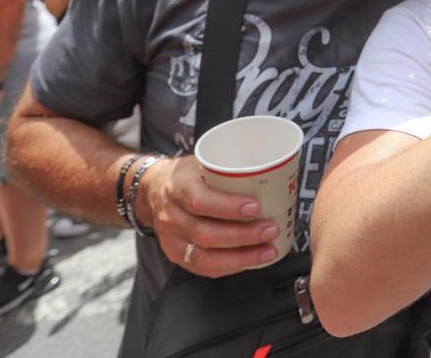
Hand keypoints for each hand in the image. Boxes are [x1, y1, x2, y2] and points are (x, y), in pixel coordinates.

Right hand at [138, 155, 280, 278]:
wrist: (154, 191)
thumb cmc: (190, 175)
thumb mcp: (204, 162)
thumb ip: (230, 169)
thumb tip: (276, 168)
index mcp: (178, 186)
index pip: (200, 201)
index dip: (228, 207)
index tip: (256, 207)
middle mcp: (171, 215)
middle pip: (206, 233)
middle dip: (243, 236)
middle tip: (271, 230)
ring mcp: (171, 239)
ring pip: (205, 257)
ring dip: (241, 257)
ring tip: (268, 251)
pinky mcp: (176, 255)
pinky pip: (203, 268)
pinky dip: (231, 267)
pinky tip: (251, 261)